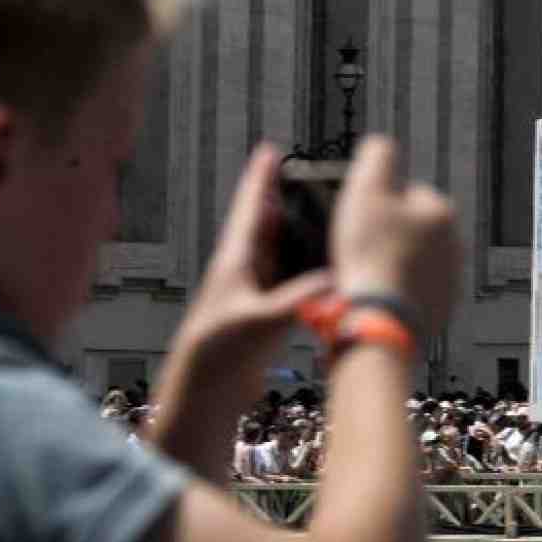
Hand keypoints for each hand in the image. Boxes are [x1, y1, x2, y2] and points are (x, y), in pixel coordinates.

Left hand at [171, 146, 335, 385]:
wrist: (204, 391)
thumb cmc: (219, 352)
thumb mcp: (263, 321)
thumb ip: (300, 299)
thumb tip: (338, 279)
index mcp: (236, 261)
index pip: (251, 209)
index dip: (261, 179)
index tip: (269, 150)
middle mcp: (243, 272)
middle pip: (266, 225)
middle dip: (283, 200)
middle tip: (303, 177)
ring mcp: (253, 293)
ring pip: (278, 253)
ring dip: (296, 235)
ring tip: (319, 217)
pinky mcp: (263, 316)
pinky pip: (288, 282)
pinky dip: (305, 271)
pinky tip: (323, 271)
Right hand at [330, 136, 463, 332]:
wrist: (379, 319)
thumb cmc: (372, 256)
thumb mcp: (366, 189)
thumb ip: (377, 155)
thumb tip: (383, 145)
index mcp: (442, 212)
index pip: (407, 192)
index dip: (377, 202)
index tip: (360, 217)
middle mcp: (455, 245)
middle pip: (411, 227)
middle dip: (388, 233)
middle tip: (359, 246)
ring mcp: (450, 279)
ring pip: (412, 258)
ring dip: (392, 260)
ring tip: (365, 271)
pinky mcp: (440, 309)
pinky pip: (412, 289)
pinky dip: (396, 288)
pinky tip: (376, 291)